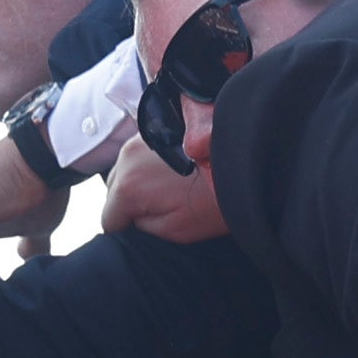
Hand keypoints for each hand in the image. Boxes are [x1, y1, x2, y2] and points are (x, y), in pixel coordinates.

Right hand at [101, 122, 225, 243]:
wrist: (248, 157)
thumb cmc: (216, 200)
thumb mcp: (177, 230)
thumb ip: (142, 227)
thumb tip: (130, 220)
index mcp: (128, 187)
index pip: (108, 220)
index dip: (127, 230)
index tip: (149, 229)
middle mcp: (126, 157)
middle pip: (113, 192)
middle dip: (131, 204)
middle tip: (163, 209)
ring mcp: (139, 138)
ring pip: (126, 171)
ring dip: (141, 182)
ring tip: (172, 189)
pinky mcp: (155, 127)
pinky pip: (140, 154)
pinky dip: (152, 165)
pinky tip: (177, 171)